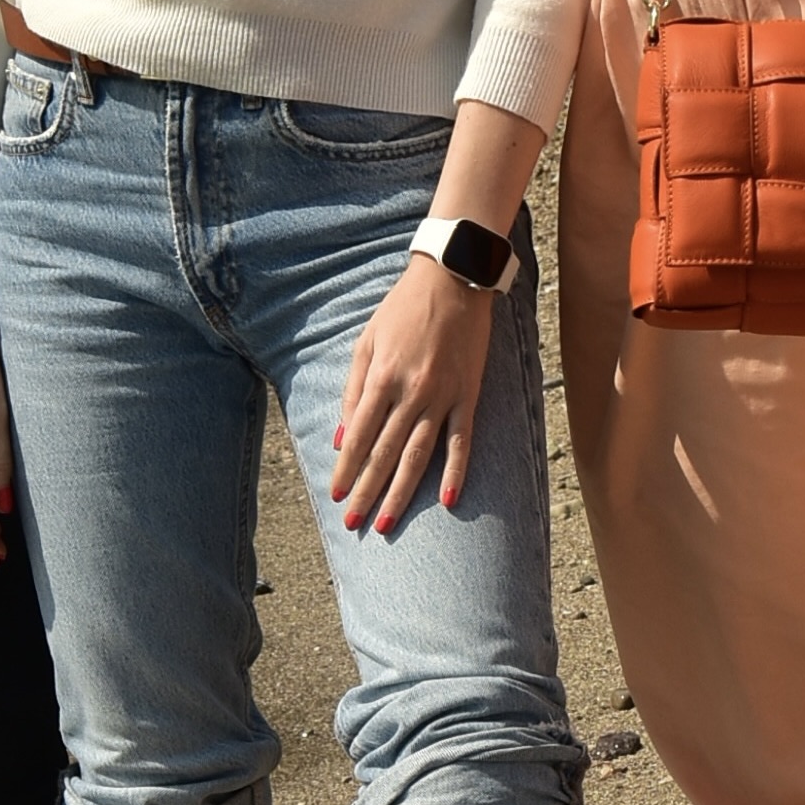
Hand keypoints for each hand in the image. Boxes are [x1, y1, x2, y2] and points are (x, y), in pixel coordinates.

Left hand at [330, 254, 498, 534]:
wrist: (452, 278)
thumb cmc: (402, 310)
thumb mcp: (366, 342)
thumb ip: (353, 390)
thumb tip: (343, 437)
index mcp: (381, 377)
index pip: (359, 436)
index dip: (346, 469)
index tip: (336, 497)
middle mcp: (410, 391)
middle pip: (385, 454)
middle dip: (366, 492)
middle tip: (354, 525)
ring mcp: (442, 395)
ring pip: (419, 455)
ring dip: (401, 493)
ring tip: (387, 523)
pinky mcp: (469, 394)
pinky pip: (462, 440)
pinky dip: (455, 471)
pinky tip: (447, 500)